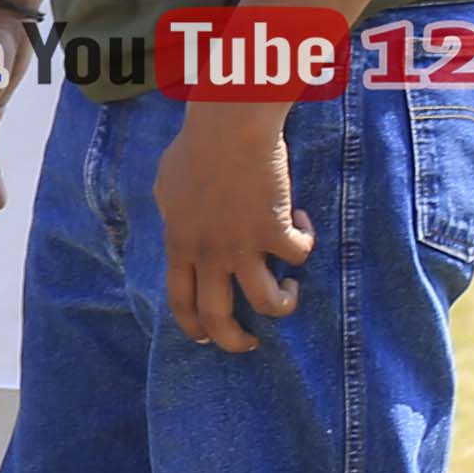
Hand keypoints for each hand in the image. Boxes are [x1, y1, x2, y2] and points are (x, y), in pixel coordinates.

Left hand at [158, 95, 312, 350]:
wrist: (227, 129)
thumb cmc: (194, 148)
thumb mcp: (167, 185)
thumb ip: (173, 213)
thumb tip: (177, 223)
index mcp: (179, 243)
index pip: (179, 299)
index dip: (193, 325)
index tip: (205, 337)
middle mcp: (208, 252)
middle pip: (218, 316)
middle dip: (234, 340)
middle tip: (249, 343)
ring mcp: (243, 244)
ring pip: (268, 302)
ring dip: (283, 304)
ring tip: (290, 290)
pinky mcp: (276, 230)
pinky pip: (300, 255)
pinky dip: (306, 241)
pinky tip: (302, 222)